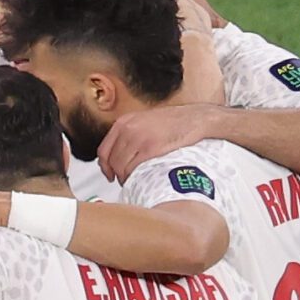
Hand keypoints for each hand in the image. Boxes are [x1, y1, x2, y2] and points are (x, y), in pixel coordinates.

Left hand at [96, 102, 225, 183]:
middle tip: (125, 181)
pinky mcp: (151, 147)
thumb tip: (119, 153)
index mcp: (124, 122)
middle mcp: (128, 129)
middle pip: (112, 161)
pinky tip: (142, 179)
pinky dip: (135, 177)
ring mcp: (139, 138)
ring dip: (126, 178)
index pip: (103, 150)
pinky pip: (134, 168)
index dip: (105, 167)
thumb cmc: (174, 122)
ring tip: (135, 182)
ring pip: (122, 167)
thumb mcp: (145, 121)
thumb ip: (130, 133)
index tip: (109, 175)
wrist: (196, 118)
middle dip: (117, 175)